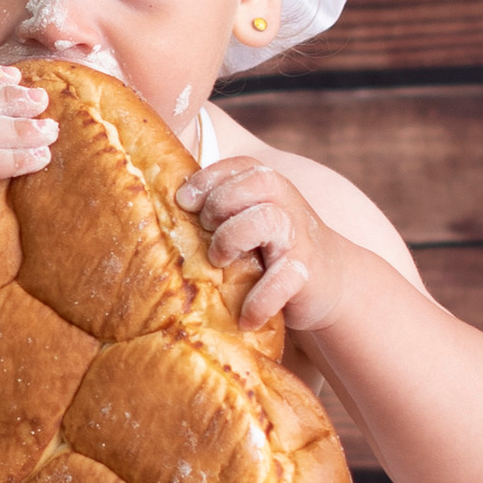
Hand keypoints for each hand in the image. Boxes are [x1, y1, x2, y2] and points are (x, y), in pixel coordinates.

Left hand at [176, 157, 348, 331]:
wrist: (331, 282)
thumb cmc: (269, 250)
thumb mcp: (244, 221)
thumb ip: (213, 211)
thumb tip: (152, 206)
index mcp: (266, 187)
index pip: (238, 166)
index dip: (208, 179)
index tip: (183, 201)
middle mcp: (285, 204)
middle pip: (253, 184)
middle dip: (219, 205)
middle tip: (205, 231)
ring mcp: (297, 237)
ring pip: (266, 220)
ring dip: (233, 239)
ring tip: (219, 262)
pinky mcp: (307, 273)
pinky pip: (283, 279)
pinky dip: (261, 300)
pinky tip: (245, 317)